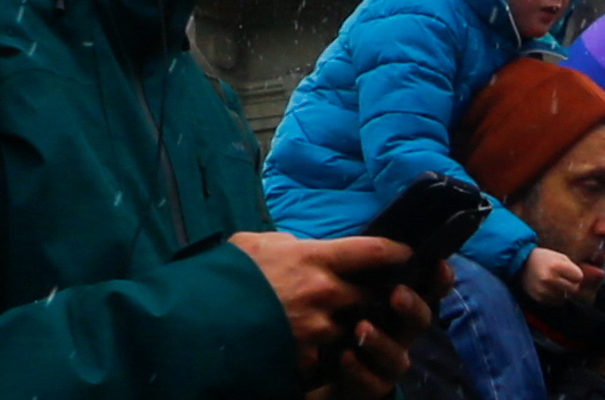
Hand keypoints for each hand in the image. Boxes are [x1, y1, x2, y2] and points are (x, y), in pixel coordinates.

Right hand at [242, 234, 430, 399]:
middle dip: (376, 297)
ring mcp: (318, 330)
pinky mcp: (308, 359)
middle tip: (375, 296)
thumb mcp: (256, 244)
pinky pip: (330, 356)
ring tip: (337, 325)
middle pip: (372, 296)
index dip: (394, 251)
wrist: (199, 319)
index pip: (371, 251)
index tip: (405, 253)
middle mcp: (324, 293)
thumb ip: (290, 246)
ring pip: (355, 329)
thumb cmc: (225, 275)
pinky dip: (327, 352)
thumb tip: (303, 249)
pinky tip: (314, 347)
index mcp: (313, 259)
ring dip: (350, 327)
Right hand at [523, 243, 597, 311]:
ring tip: (553, 281)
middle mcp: (550, 279)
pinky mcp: (540, 299)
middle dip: (570, 283)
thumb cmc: (544, 258)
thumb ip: (581, 267)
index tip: (568, 270)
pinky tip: (548, 288)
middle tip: (561, 276)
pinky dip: (555, 296)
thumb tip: (602, 274)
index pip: (579, 277)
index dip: (575, 273)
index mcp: (556, 266)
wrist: (520, 264)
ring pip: (566, 296)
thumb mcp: (561, 257)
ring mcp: (544, 291)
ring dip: (563, 291)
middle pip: (574, 288)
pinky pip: (556, 301)